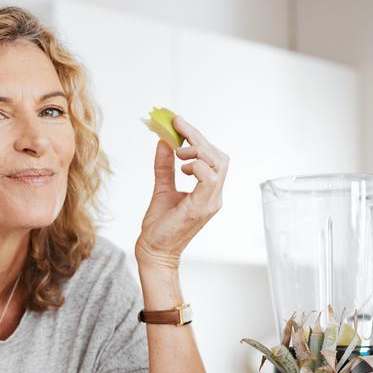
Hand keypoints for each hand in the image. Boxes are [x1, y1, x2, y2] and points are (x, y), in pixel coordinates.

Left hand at [135, 116, 228, 270]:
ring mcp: (211, 202)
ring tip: (178, 153)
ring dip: (198, 151)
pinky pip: (209, 179)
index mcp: (208, 191)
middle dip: (199, 138)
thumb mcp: (162, 188)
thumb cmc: (159, 226)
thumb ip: (165, 166)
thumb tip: (163, 142)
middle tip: (177, 127)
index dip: (198, 138)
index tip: (179, 122)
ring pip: (218, 164)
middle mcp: (214, 196)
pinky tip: (181, 168)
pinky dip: (196, 166)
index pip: (213, 157)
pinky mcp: (201, 207)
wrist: (153, 251)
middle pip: (219, 156)